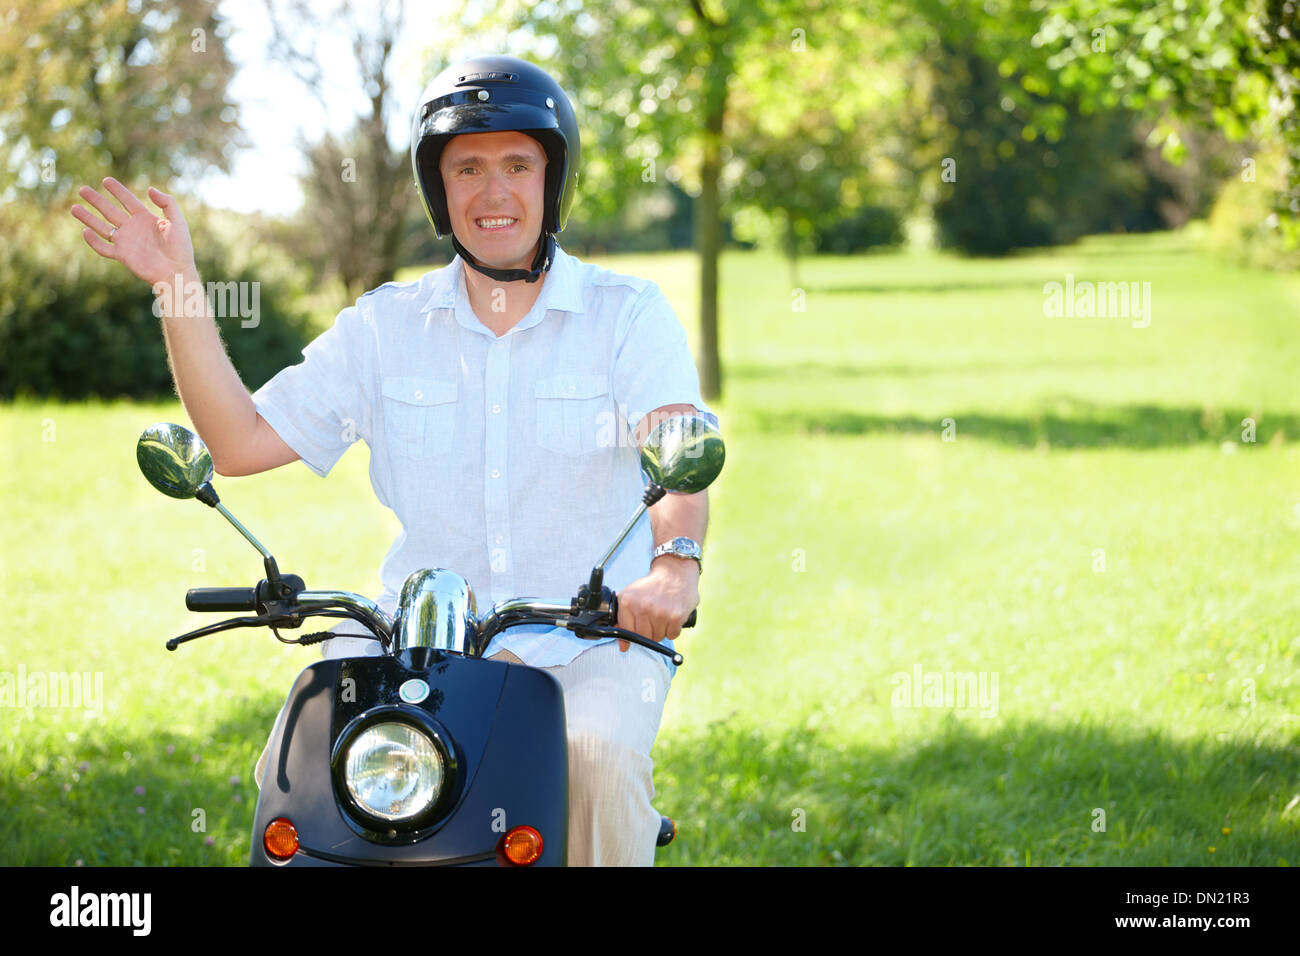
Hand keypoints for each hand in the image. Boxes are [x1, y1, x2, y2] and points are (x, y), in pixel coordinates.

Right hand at [70, 178, 196, 286]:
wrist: (176, 272)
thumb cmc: (180, 248)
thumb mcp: (178, 222)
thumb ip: (167, 203)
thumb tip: (149, 189)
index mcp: (146, 219)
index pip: (128, 201)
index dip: (118, 190)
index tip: (106, 180)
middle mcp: (133, 228)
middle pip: (110, 211)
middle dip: (96, 200)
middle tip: (82, 189)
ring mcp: (126, 242)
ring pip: (103, 227)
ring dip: (88, 218)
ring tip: (74, 207)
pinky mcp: (122, 256)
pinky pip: (104, 248)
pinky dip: (93, 241)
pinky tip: (85, 231)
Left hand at [615, 556, 699, 651]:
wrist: (675, 572)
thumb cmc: (652, 585)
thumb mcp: (631, 596)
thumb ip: (622, 619)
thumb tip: (623, 645)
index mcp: (628, 602)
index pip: (627, 632)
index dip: (634, 633)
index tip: (639, 628)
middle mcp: (643, 607)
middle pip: (643, 637)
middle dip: (649, 632)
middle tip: (653, 619)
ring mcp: (660, 613)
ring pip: (658, 637)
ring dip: (661, 630)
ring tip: (662, 615)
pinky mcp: (676, 616)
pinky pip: (672, 635)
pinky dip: (673, 629)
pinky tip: (671, 616)